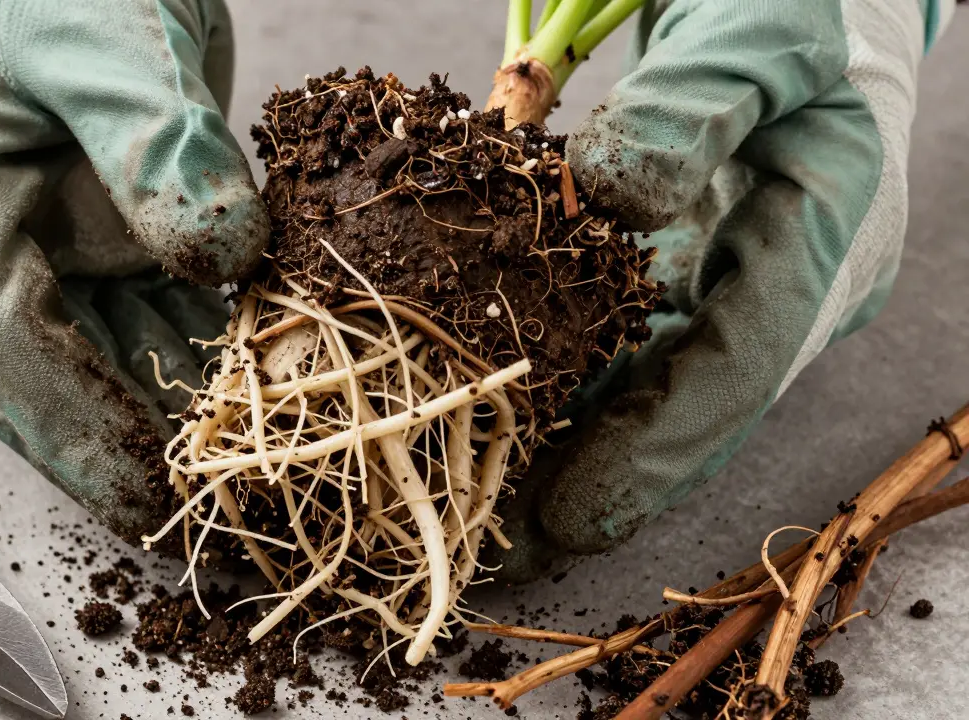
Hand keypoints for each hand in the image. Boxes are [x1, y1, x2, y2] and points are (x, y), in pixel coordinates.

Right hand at [0, 0, 266, 545]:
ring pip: (109, 368)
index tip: (160, 492)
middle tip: (228, 522)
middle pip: (49, 381)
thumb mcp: (100, 27)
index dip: (82, 427)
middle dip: (138, 455)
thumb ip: (153, 135)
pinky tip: (272, 404)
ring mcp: (31, 258)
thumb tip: (219, 253)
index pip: (0, 340)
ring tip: (265, 480)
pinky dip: (209, 368)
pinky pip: (150, 329)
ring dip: (185, 422)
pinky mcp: (92, 256)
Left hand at [491, 0, 950, 582]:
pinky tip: (491, 420)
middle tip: (500, 551)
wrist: (797, 4)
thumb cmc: (795, 5)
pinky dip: (561, 383)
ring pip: (645, 385)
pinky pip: (620, 341)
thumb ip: (698, 107)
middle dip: (596, 481)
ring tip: (478, 514)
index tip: (572, 517)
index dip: (657, 450)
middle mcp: (776, 281)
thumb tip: (615, 195)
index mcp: (822, 234)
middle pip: (683, 407)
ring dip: (568, 447)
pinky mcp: (683, 270)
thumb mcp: (759, 34)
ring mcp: (730, 280)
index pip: (739, 367)